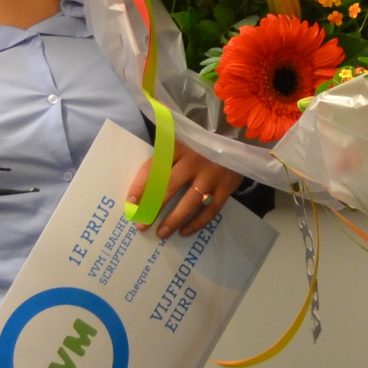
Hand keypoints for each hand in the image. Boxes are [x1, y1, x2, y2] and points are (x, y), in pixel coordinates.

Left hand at [129, 148, 248, 239]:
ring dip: (174, 220)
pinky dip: (198, 222)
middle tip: (142, 225)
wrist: (237, 133)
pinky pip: (211, 209)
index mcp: (178, 147)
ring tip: (162, 234)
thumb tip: (143, 173)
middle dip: (153, 208)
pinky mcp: (227, 185)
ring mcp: (212, 175)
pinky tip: (185, 231)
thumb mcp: (182, 137)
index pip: (154, 169)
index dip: (140, 188)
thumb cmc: (203, 139)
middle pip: (169, 188)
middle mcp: (193, 161)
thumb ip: (165, 151)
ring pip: (189, 202)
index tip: (130, 205)